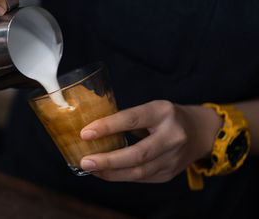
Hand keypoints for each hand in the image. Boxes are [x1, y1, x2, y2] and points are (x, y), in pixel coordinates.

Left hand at [79, 100, 222, 181]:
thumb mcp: (151, 109)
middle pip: (137, 153)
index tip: (85, 133)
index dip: (107, 127)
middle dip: (108, 160)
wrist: (201, 132)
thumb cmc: (168, 117)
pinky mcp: (170, 173)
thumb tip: (95, 131)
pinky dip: (121, 176)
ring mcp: (174, 157)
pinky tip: (105, 173)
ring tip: (91, 168)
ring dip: (111, 172)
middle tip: (85, 161)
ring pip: (139, 171)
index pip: (132, 119)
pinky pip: (142, 178)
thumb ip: (127, 119)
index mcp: (163, 112)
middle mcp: (172, 136)